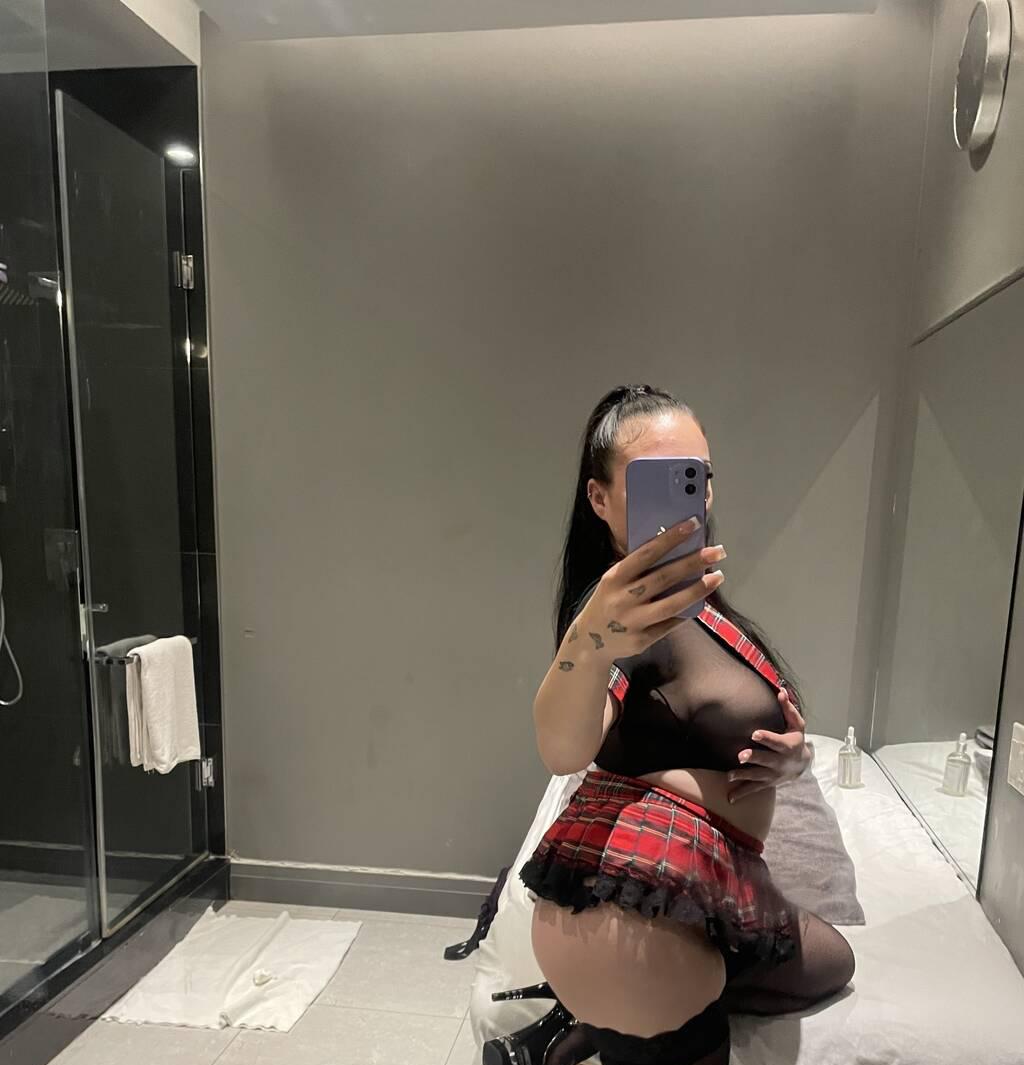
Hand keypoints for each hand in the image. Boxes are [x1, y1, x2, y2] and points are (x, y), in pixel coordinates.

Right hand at [568, 518, 725, 666]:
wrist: (590, 641)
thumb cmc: (609, 602)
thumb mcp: (614, 582)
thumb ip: (638, 570)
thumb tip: (676, 552)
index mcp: (615, 577)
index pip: (646, 553)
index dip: (670, 538)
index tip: (693, 524)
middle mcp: (622, 598)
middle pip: (664, 577)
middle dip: (693, 562)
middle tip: (717, 552)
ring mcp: (632, 621)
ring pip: (671, 604)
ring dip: (697, 590)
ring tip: (717, 577)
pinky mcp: (641, 640)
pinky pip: (670, 624)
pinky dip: (687, 612)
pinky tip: (701, 602)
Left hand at [728, 688, 809, 803]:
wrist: (801, 764)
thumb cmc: (795, 739)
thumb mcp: (796, 724)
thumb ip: (788, 709)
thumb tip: (780, 690)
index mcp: (787, 746)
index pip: (776, 741)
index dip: (766, 738)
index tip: (754, 733)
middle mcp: (780, 762)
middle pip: (766, 760)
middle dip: (754, 758)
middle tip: (741, 756)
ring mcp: (773, 775)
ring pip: (758, 776)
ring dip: (744, 776)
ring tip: (729, 775)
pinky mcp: (767, 783)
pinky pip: (754, 789)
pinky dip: (742, 794)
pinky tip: (729, 798)